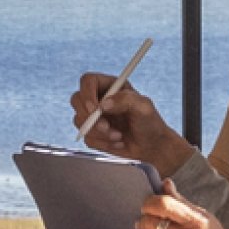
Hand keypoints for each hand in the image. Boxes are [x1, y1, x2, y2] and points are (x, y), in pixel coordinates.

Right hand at [71, 76, 187, 178]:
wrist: (152, 147)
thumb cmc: (150, 124)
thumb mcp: (144, 108)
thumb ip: (126, 100)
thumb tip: (104, 103)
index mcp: (111, 86)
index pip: (88, 81)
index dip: (87, 93)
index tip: (94, 108)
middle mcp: (100, 99)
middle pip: (77, 99)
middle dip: (89, 117)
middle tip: (106, 127)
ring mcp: (94, 117)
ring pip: (79, 121)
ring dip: (100, 133)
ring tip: (119, 136)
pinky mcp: (93, 133)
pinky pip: (87, 138)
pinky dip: (103, 143)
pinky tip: (117, 142)